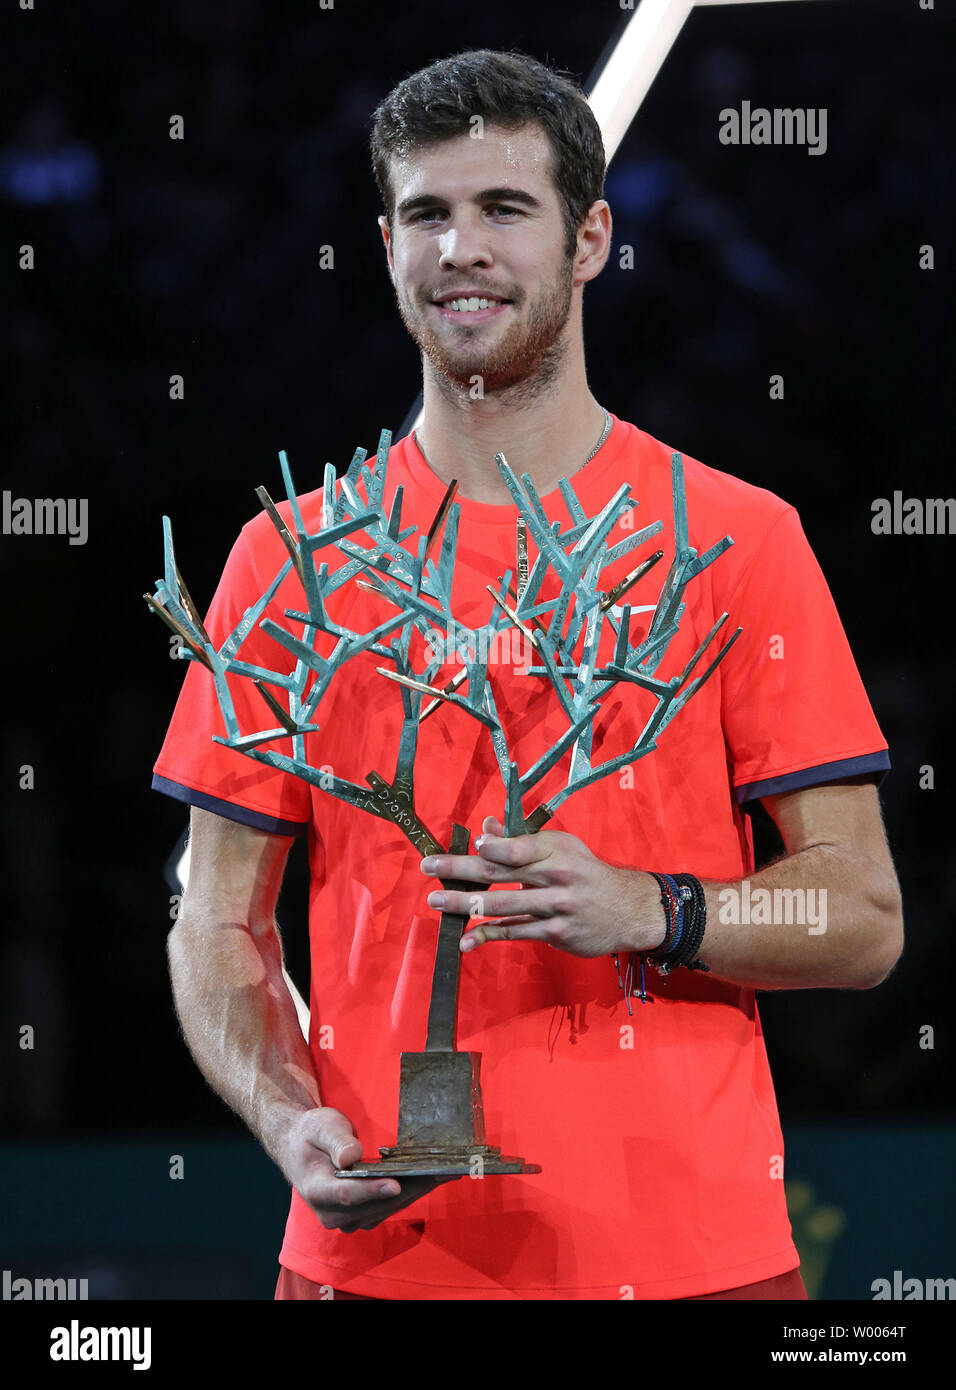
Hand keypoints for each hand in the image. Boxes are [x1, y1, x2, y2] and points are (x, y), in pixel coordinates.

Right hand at [279, 1107, 458, 1232]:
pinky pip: (391, 1206)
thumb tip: (350, 1157)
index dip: (371, 1190)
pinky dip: (412, 1191)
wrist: (301, 1149)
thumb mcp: (320, 1127)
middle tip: (442, 1170)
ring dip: (418, 1190)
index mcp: (317, 1190)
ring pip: (389, 1207)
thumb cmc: (311, 1135)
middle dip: (411, 1187)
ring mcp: (349, 1219)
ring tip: (446, 1171)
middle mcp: (333, 1213)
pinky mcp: (364, 1215)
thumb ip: (336, 1142)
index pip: (346, 1195)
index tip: (395, 1184)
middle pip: (376, 1203)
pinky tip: (433, 1177)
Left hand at [421, 816, 666, 957]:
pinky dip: (488, 936)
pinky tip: (466, 941)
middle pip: (500, 874)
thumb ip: (520, 841)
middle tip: (427, 867)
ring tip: (436, 903)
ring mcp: (555, 907)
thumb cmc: (586, 872)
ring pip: (503, 907)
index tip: (468, 843)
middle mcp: (555, 876)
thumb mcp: (561, 848)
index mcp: (554, 849)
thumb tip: (485, 827)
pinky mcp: (555, 933)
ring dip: (465, 904)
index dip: (492, 847)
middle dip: (459, 870)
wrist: (627, 908)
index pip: (517, 848)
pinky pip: (515, 933)